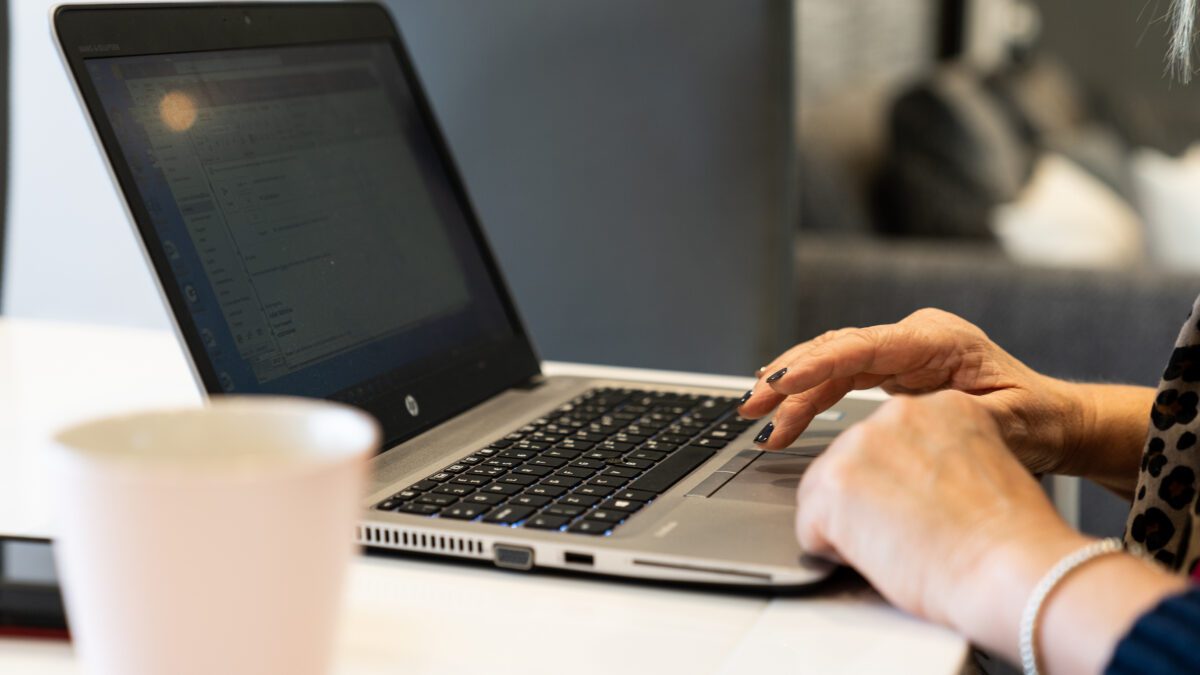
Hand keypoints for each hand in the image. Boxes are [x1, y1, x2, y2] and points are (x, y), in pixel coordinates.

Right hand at [740, 308, 1080, 474]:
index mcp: (937, 339)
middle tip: (750, 406)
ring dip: (791, 390)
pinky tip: (784, 414)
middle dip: (787, 377)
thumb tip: (909, 424)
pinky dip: (810, 398)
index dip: (816, 364)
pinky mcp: (893, 372)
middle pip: (835, 351)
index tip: (781, 381)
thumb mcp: (1007, 422)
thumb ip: (956, 417)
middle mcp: (912, 339)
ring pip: (830, 365)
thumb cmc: (1037, 418)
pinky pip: (840, 380)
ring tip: (755, 417)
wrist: (1054, 420)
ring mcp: (900, 353)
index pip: (862, 346)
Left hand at [794, 391, 1079, 630]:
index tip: (917, 506)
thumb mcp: (987, 469)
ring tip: (899, 545)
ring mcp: (860, 445)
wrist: (1012, 568)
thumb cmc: (1010, 539)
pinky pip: (810, 524)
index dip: (899, 484)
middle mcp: (896, 414)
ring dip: (850, 526)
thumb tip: (912, 482)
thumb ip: (944, 459)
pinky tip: (877, 556)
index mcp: (940, 406)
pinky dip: (833, 549)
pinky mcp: (834, 483)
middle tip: (909, 533)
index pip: (891, 441)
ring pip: (825, 492)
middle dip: (867, 503)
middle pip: (852, 462)